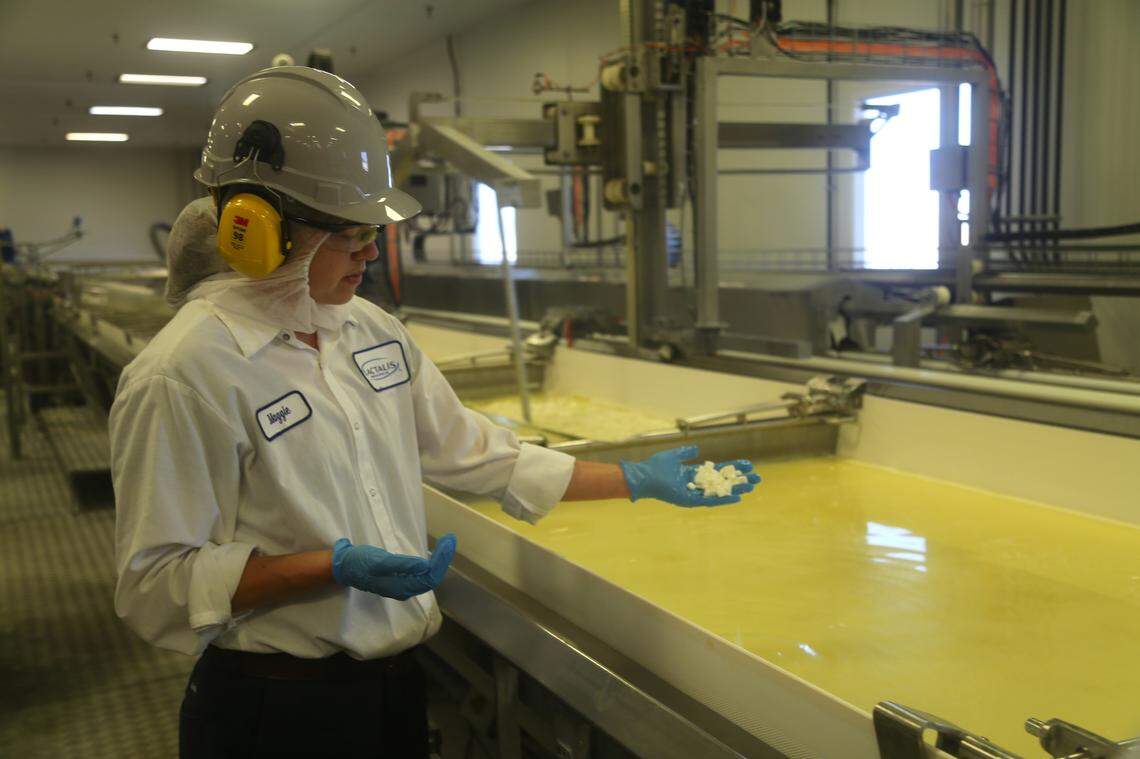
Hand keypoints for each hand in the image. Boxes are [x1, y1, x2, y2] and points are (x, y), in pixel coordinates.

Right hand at [331, 534, 456, 599]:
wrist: (345, 568)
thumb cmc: (361, 563)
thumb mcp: (379, 562)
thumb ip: (402, 565)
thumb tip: (424, 566)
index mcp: (402, 587)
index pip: (430, 577)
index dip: (441, 561)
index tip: (448, 542)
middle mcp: (406, 589)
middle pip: (432, 576)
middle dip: (443, 558)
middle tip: (450, 539)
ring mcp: (403, 585)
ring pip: (428, 575)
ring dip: (439, 560)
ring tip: (446, 543)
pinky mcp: (400, 579)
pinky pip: (422, 573)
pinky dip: (431, 562)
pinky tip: (434, 553)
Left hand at [619, 445, 759, 506]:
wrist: (645, 476)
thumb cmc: (656, 466)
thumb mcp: (674, 455)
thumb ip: (686, 452)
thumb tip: (697, 449)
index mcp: (694, 474)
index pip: (718, 471)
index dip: (733, 468)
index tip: (748, 465)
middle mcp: (697, 484)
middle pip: (723, 482)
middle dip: (739, 480)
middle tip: (756, 478)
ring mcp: (695, 493)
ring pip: (720, 492)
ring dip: (736, 490)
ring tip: (752, 487)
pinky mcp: (691, 501)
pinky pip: (710, 500)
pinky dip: (724, 499)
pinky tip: (737, 497)